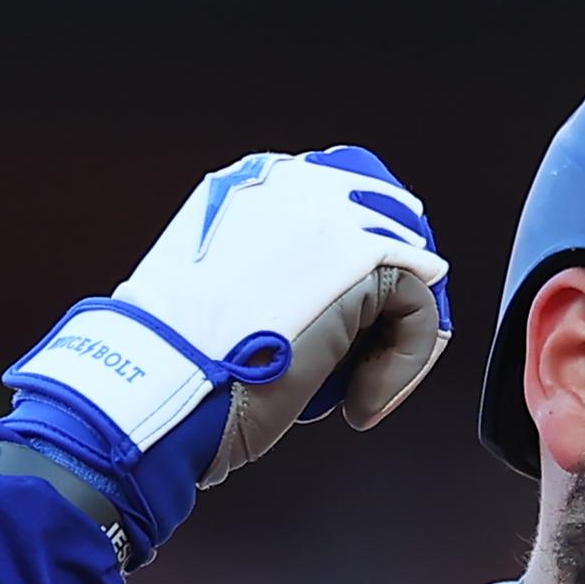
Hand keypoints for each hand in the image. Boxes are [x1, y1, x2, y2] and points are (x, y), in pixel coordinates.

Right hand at [8, 148, 451, 490]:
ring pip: (411, 267)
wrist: (163, 386)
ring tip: (360, 384)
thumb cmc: (178, 363)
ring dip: (395, 337)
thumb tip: (326, 302)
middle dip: (391, 295)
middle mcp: (290, 185)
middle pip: (390, 222)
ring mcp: (328, 217)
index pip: (343, 203)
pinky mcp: (361, 262)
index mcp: (246, 186)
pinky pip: (422, 308)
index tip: (354, 329)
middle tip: (371, 357)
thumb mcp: (219, 294)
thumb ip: (269, 275)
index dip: (362, 269)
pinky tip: (359, 399)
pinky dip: (402, 365)